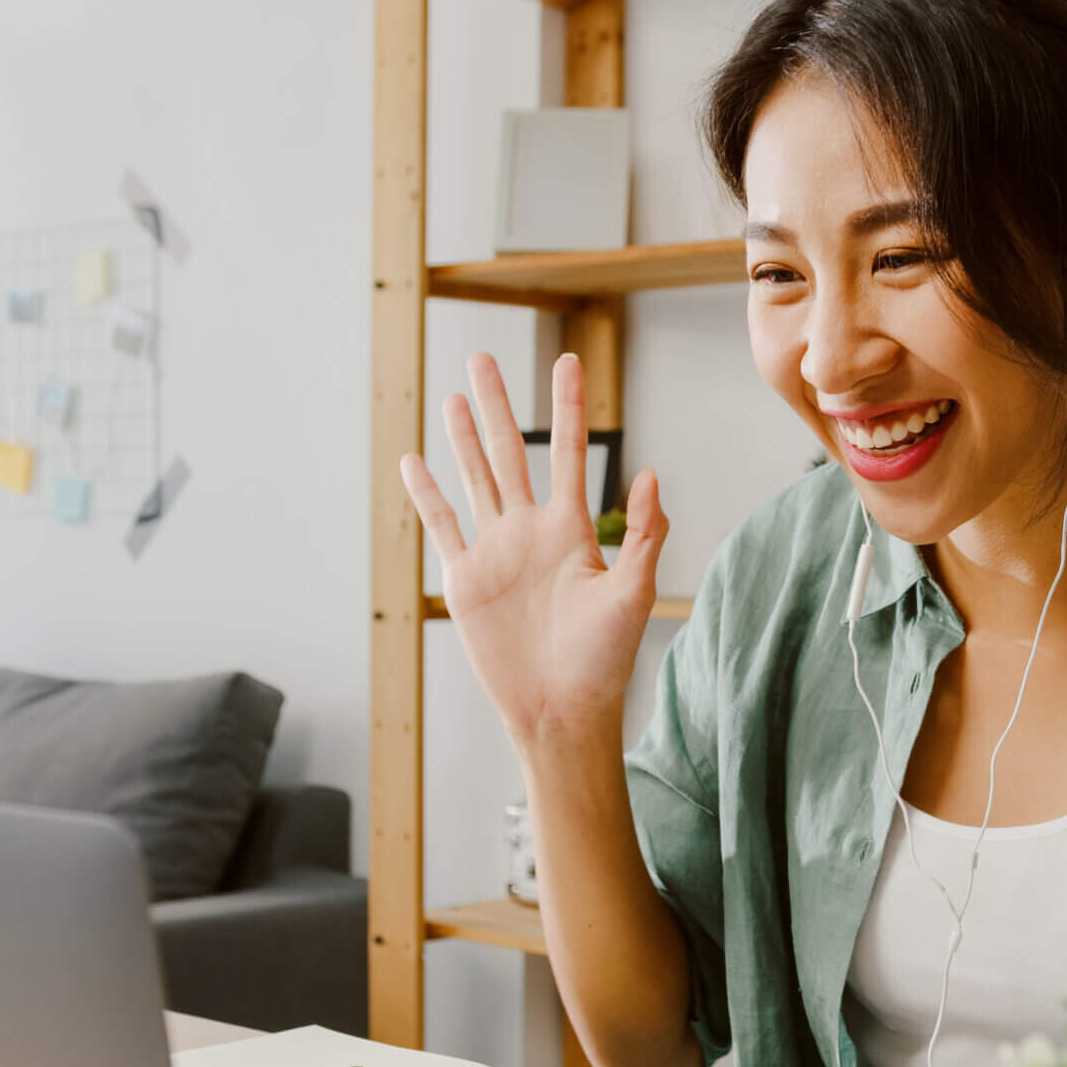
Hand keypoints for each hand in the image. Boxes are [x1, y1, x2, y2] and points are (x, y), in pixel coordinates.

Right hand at [401, 352, 667, 748]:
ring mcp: (494, 552)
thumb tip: (652, 473)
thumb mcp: (634, 593)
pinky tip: (413, 460)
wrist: (562, 709)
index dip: (569, 406)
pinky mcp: (465, 580)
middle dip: (497, 405)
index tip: (568, 360)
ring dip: (462, 438)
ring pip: (474, 479)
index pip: (568, 452)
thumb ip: (645, 534)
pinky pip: (442, 526)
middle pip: (509, 452)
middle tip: (483, 358)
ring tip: (452, 395)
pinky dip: (427, 494)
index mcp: (571, 529)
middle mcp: (529, 531)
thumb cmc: (604, 658)